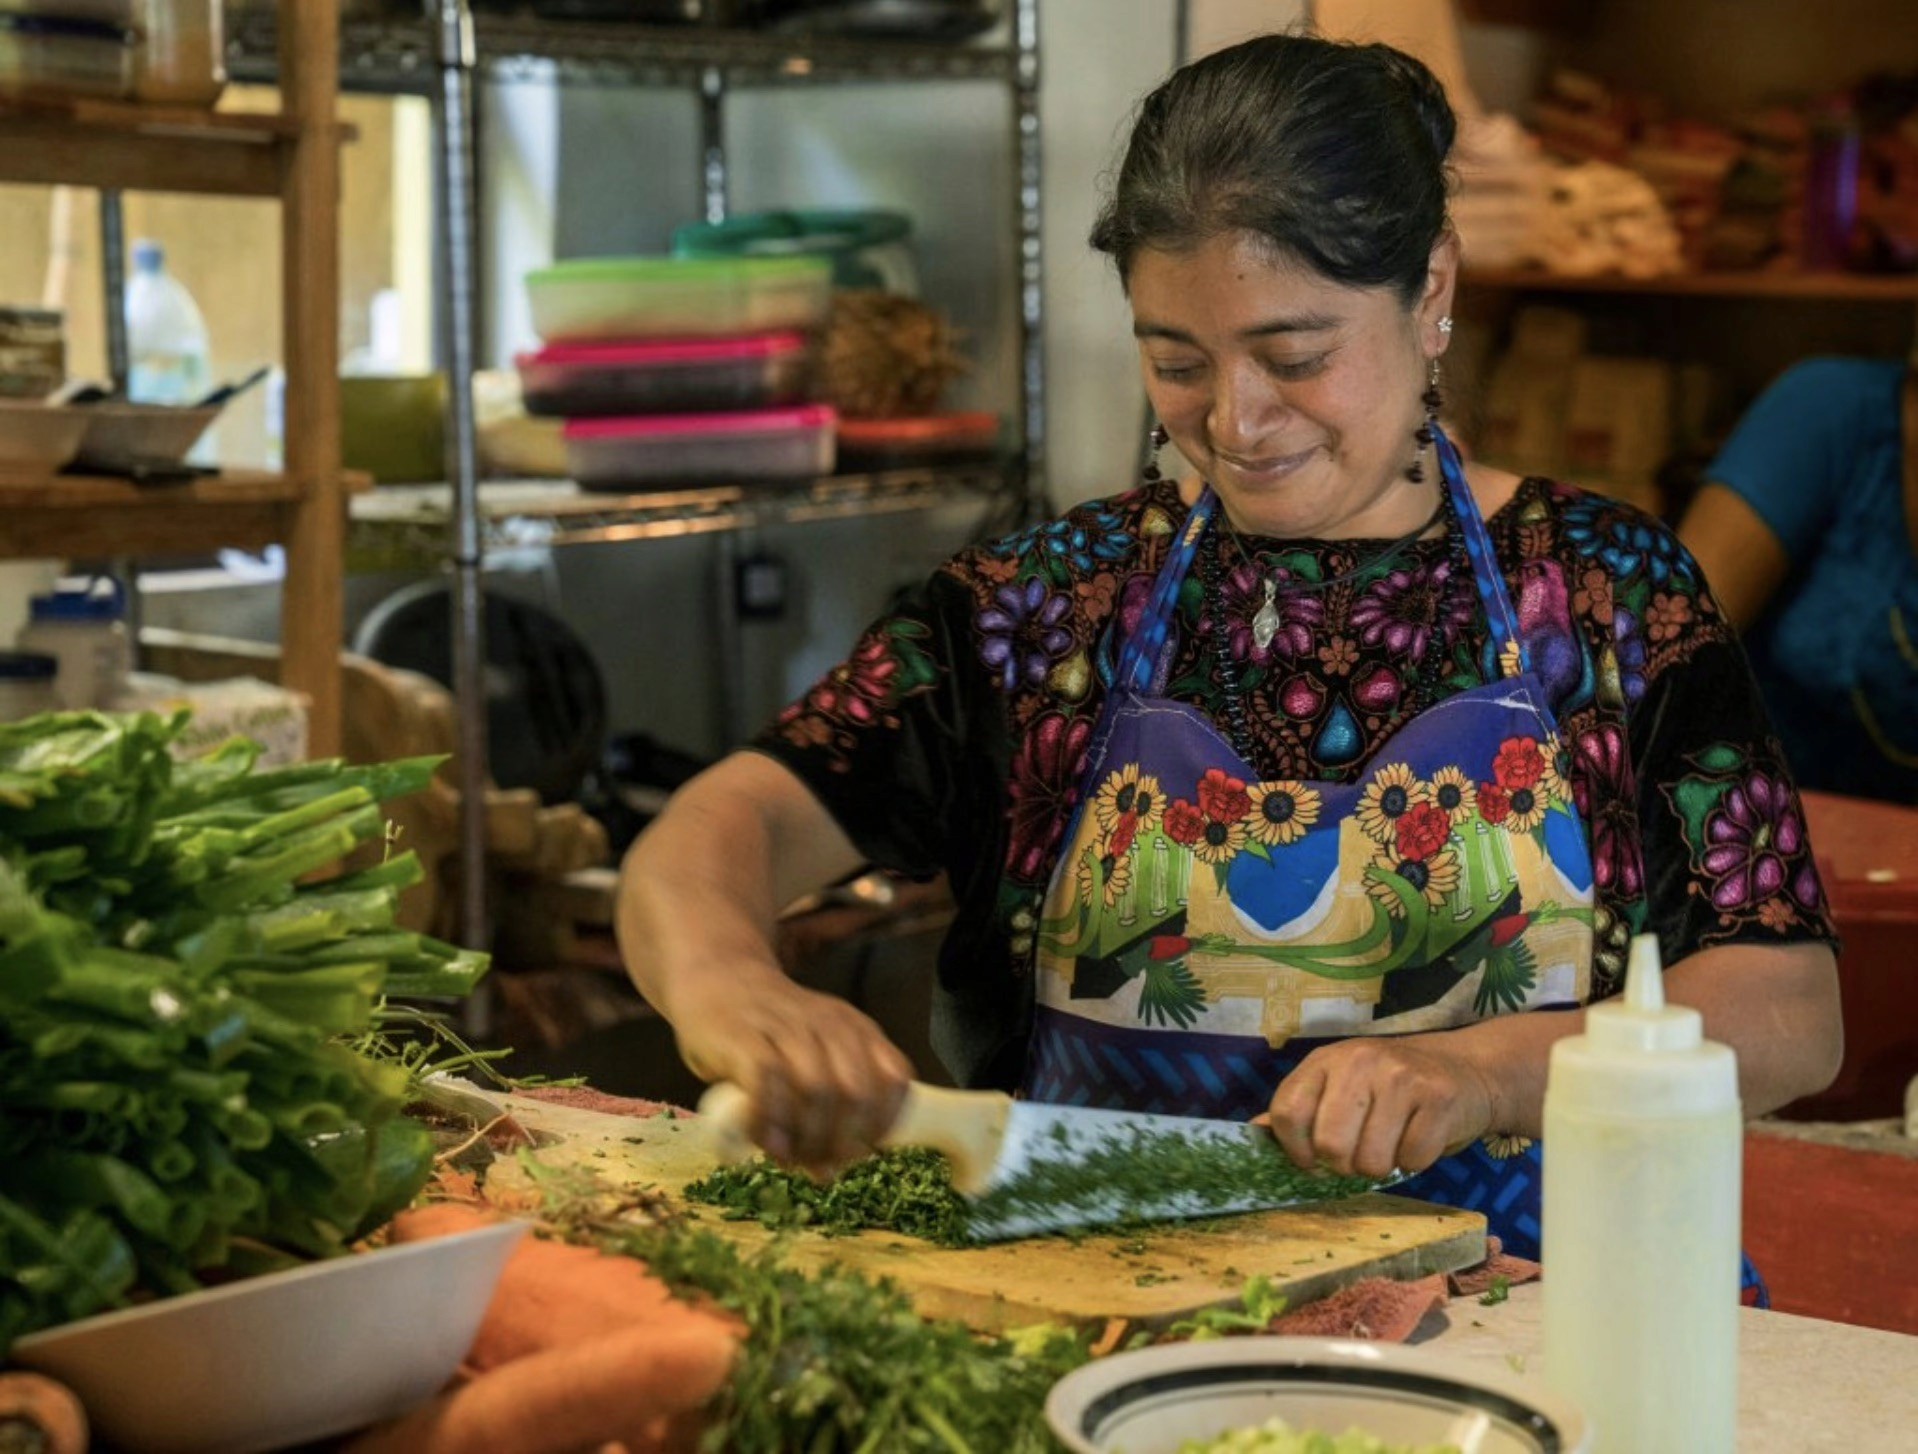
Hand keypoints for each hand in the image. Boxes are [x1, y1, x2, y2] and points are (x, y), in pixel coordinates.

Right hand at [670, 965, 913, 1179]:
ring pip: (817, 1091)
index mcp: (856, 1030)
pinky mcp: (744, 1038)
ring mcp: (787, 1029)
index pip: (895, 1079)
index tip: (860, 1151)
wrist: (717, 981)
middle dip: (841, 1142)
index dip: (883, 1124)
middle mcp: (829, 1025)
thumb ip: (825, 1110)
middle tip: (817, 1164)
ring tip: (790, 1157)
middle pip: (857, 1094)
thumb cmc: (769, 1032)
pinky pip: (768, 1082)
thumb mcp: (813, 1057)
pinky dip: (771, 1120)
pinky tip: (766, 1141)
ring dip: (806, 1138)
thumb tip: (826, 1173)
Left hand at [1259, 1035, 1496, 1180]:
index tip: (1315, 1161)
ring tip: (1392, 1142)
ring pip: (1371, 1161)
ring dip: (1382, 1166)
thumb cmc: (1388, 1089)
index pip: (1288, 1114)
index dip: (1298, 1152)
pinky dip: (1415, 1162)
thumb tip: (1252, 1134)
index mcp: (1325, 1060)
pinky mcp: (1438, 1097)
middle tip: (1361, 1153)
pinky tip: (1419, 1136)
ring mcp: (1401, 1076)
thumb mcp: (1337, 1087)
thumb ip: (1298, 1111)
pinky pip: (1412, 1160)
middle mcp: (1359, 1060)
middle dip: (1344, 1165)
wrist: (1462, 1071)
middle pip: (1329, 1145)